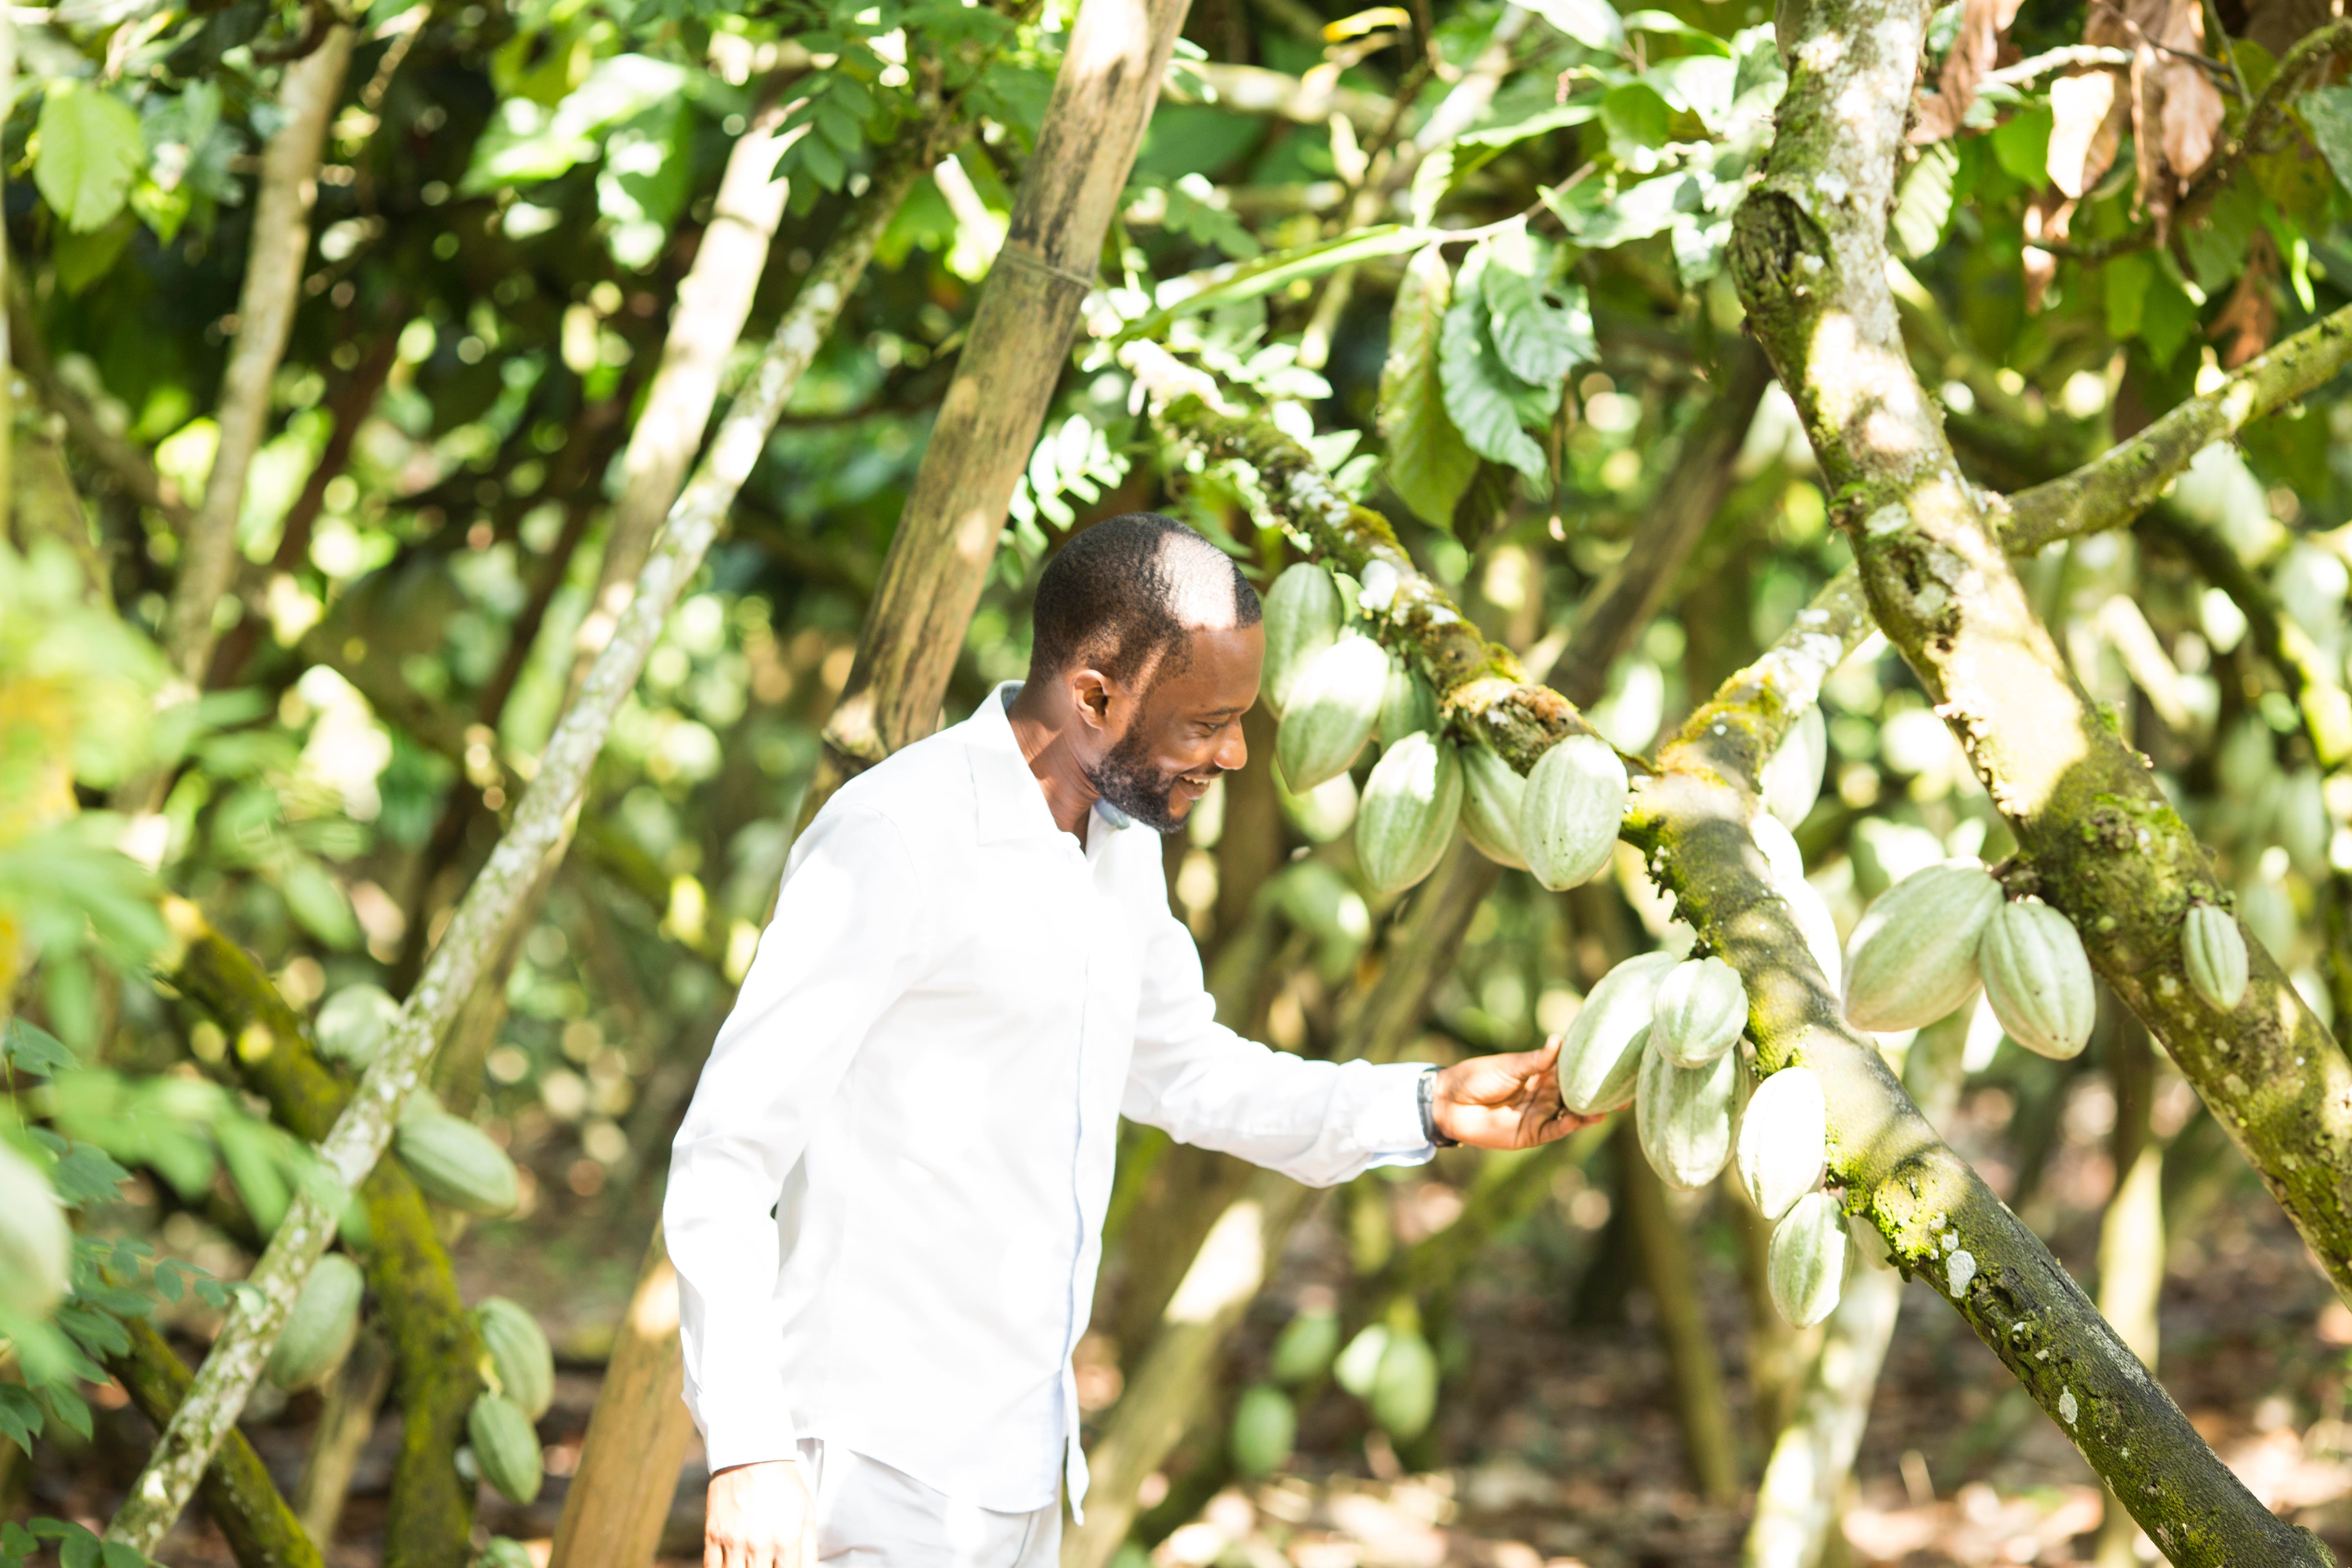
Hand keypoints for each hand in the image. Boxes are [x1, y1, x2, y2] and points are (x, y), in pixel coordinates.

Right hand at [706, 1459, 814, 1567]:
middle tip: (765, 1562)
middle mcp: (759, 1545)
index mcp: (786, 1540)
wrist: (752, 1452)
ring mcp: (733, 1541)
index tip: (782, 1566)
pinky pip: (711, 1567)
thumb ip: (808, 1550)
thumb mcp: (807, 1513)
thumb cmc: (783, 1482)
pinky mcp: (713, 1534)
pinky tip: (731, 1563)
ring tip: (750, 1562)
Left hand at [1428, 1038, 1597, 1149]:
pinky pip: (1555, 1130)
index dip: (1591, 1068)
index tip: (1614, 1062)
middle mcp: (1544, 1094)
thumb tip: (1559, 1040)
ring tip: (1609, 1106)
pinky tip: (1583, 1119)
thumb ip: (1536, 1060)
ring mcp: (1539, 1114)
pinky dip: (1570, 1125)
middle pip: (1576, 1094)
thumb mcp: (1508, 1066)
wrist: (1449, 1103)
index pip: (1571, 1070)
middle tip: (1624, 1090)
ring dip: (1589, 1111)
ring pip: (1570, 1114)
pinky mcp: (1531, 1133)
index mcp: (1539, 1073)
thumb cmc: (1476, 1077)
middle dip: (1598, 1093)